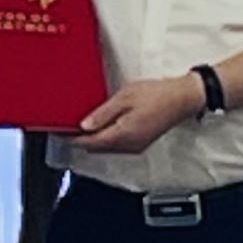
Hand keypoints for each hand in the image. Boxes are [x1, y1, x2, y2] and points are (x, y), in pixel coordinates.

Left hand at [73, 73, 205, 156]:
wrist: (183, 98)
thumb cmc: (158, 95)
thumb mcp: (125, 97)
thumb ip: (103, 113)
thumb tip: (84, 125)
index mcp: (123, 135)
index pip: (89, 142)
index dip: (71, 138)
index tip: (58, 130)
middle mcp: (129, 145)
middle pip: (95, 147)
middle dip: (79, 138)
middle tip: (65, 124)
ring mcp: (135, 146)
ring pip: (105, 147)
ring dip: (92, 138)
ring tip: (80, 122)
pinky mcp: (140, 141)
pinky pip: (116, 144)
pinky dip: (104, 136)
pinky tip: (101, 124)